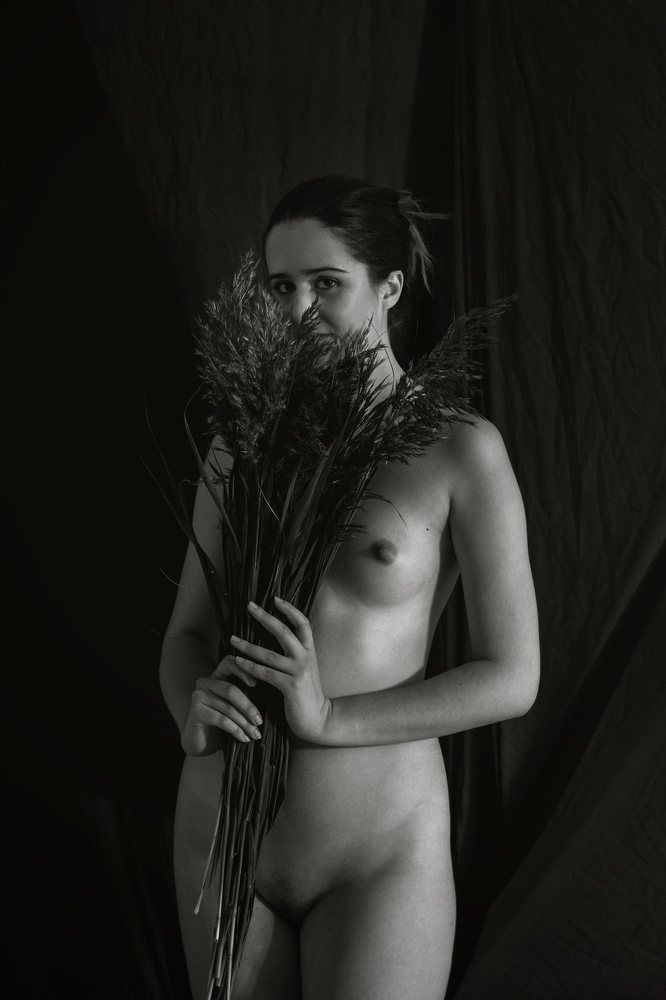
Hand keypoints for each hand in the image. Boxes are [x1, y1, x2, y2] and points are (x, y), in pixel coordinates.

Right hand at [180, 654, 263, 755]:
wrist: (203, 742)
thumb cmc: (225, 721)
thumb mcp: (237, 705)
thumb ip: (247, 693)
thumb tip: (274, 688)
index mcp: (217, 675)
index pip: (229, 663)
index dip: (243, 670)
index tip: (257, 684)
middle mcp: (205, 682)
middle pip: (230, 690)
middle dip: (248, 707)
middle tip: (259, 721)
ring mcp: (198, 696)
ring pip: (227, 707)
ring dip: (244, 723)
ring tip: (255, 734)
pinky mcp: (195, 711)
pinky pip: (221, 719)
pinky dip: (236, 730)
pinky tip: (244, 738)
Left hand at [229, 597, 332, 743]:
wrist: (318, 718)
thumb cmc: (307, 692)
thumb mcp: (306, 668)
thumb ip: (295, 653)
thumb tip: (277, 636)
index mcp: (309, 650)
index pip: (303, 623)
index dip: (289, 609)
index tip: (275, 599)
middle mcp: (305, 657)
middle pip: (283, 631)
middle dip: (264, 617)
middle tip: (249, 606)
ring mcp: (298, 671)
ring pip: (268, 654)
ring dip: (247, 646)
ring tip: (233, 639)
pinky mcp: (290, 686)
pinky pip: (265, 673)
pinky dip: (250, 666)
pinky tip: (238, 662)